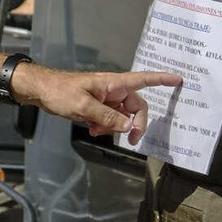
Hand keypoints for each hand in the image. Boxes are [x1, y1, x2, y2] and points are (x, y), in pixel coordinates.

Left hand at [12, 65, 181, 143]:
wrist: (41, 91)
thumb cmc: (61, 91)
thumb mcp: (83, 105)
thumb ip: (107, 117)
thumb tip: (129, 127)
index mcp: (113, 83)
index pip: (144, 80)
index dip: (162, 79)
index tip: (179, 79)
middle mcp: (113, 91)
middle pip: (136, 107)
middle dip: (135, 124)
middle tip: (131, 141)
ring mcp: (105, 99)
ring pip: (122, 116)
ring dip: (114, 127)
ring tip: (96, 131)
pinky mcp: (97, 107)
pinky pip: (109, 119)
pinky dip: (104, 127)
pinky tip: (91, 130)